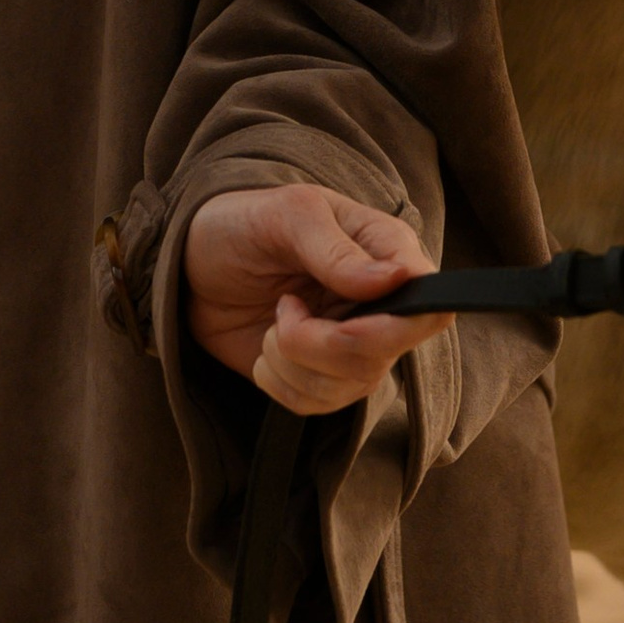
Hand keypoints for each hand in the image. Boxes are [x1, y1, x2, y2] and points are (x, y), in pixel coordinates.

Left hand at [182, 182, 449, 416]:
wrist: (193, 265)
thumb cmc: (243, 224)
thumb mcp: (285, 216)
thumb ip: (336, 249)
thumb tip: (396, 279)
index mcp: (387, 251)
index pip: (430, 303)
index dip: (396, 322)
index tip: (347, 311)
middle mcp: (382, 304)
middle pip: (384, 352)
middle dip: (320, 341)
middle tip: (284, 308)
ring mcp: (355, 345)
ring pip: (349, 385)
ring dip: (291, 359)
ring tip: (275, 317)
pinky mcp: (321, 378)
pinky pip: (316, 405)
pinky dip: (279, 382)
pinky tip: (268, 347)